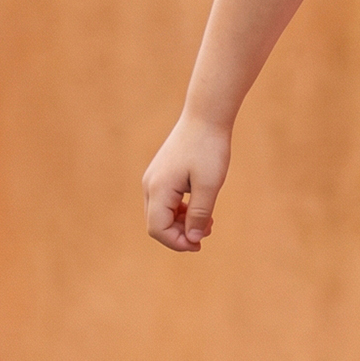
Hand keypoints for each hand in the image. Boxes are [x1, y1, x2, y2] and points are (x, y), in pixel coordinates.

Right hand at [142, 113, 231, 251]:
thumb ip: (200, 214)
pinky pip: (166, 201)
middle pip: (157, 224)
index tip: (200, 244)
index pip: (158, 229)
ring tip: (209, 221)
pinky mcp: (162, 174)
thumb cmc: (209, 149)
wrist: (205, 117)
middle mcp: (150, 185)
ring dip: (182, 223)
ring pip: (161, 213)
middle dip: (181, 234)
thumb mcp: (209, 185)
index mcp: (159, 189)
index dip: (178, 242)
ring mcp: (154, 178)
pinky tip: (201, 208)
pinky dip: (181, 210)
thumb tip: (193, 239)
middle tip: (209, 231)